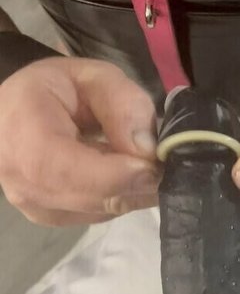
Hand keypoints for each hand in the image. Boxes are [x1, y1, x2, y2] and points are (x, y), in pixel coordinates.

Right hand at [0, 57, 160, 225]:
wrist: (21, 109)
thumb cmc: (59, 87)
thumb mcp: (94, 76)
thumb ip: (122, 103)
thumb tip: (147, 148)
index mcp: (23, 132)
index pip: (63, 169)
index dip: (112, 175)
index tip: (152, 165)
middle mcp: (19, 178)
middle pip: (87, 197)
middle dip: (135, 183)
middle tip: (166, 162)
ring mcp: (34, 204)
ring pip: (99, 210)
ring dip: (133, 189)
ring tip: (146, 159)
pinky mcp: (52, 217)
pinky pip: (99, 214)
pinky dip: (122, 195)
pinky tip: (128, 171)